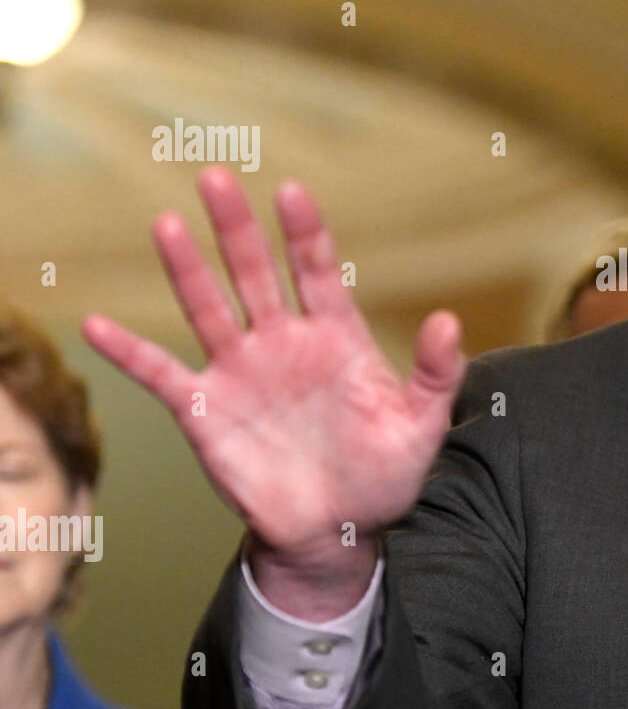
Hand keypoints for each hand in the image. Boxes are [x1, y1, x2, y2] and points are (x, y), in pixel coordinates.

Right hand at [83, 167, 465, 610]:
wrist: (338, 531)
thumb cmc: (384, 475)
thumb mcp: (421, 426)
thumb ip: (435, 373)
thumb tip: (449, 321)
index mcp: (337, 338)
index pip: (318, 271)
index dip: (304, 232)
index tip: (291, 191)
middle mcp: (284, 343)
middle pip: (256, 273)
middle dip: (236, 228)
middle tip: (215, 177)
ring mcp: (242, 372)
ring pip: (208, 308)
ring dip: (187, 268)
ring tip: (165, 223)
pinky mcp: (206, 409)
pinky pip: (161, 374)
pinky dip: (129, 352)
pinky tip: (96, 325)